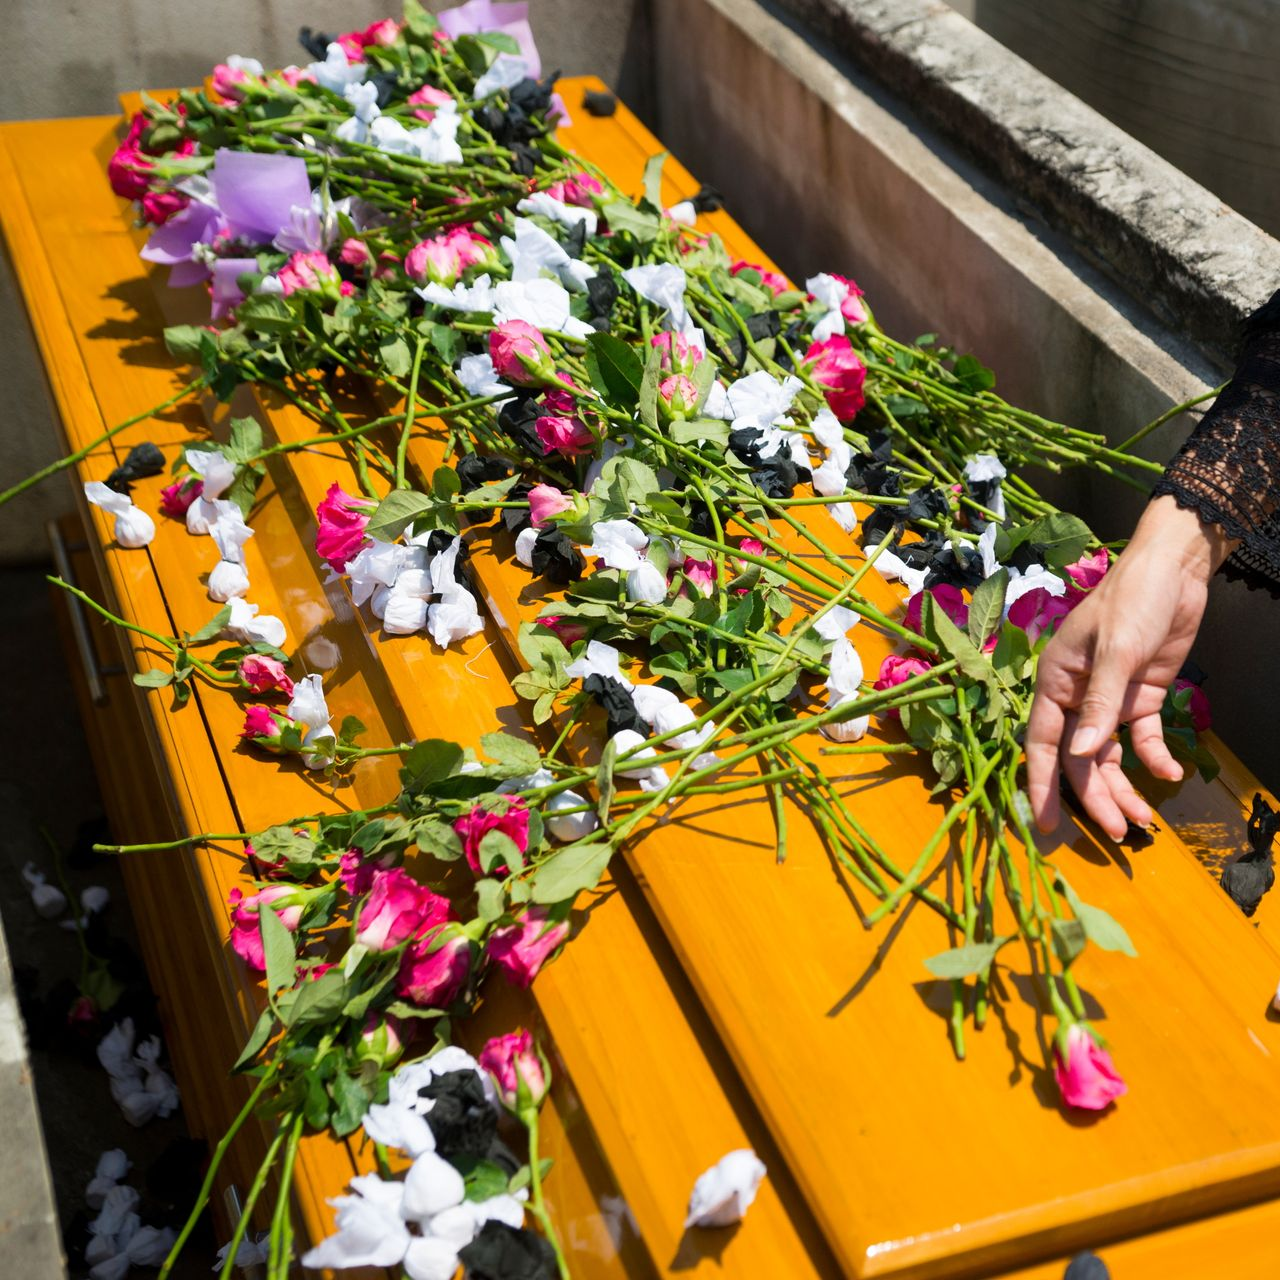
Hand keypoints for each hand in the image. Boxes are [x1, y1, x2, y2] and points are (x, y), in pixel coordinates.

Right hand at [1026, 497, 1230, 840]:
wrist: (1174, 570)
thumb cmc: (1132, 600)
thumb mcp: (1117, 649)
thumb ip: (1101, 704)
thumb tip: (1084, 755)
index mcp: (1055, 683)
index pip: (1042, 744)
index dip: (1042, 785)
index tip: (1049, 825)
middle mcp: (1076, 697)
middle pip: (1079, 759)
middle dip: (1095, 797)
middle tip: (1116, 834)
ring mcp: (1108, 700)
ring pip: (1108, 756)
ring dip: (1123, 788)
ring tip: (1142, 821)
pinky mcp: (1139, 698)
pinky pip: (1141, 738)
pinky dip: (1154, 758)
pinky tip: (1168, 774)